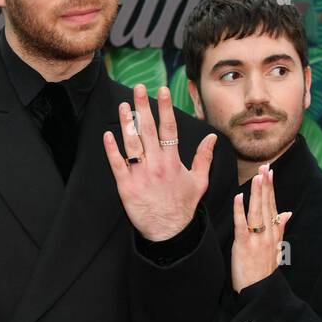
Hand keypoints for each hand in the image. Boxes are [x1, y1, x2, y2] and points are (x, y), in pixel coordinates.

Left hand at [103, 83, 218, 240]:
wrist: (168, 232)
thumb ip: (204, 158)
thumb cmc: (183, 207)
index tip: (161, 90)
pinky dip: (112, 149)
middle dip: (143, 107)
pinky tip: (108, 134)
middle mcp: (156, 165)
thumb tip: (212, 138)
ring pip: (132, 143)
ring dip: (127, 123)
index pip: (169, 129)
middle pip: (148, 130)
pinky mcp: (126, 186)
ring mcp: (140, 175)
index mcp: (173, 162)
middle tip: (138, 88)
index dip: (164, 108)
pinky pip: (117, 164)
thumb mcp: (199, 182)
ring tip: (124, 105)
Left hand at [231, 163, 291, 293]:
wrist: (260, 291)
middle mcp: (268, 234)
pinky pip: (242, 225)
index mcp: (274, 233)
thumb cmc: (264, 271)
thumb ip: (280, 229)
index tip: (270, 172)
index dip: (271, 188)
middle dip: (266, 185)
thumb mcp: (276, 249)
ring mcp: (257, 240)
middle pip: (267, 205)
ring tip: (257, 176)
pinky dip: (240, 211)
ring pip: (257, 212)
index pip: (273, 206)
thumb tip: (288, 212)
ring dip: (257, 193)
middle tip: (265, 166)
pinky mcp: (244, 246)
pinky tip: (239, 197)